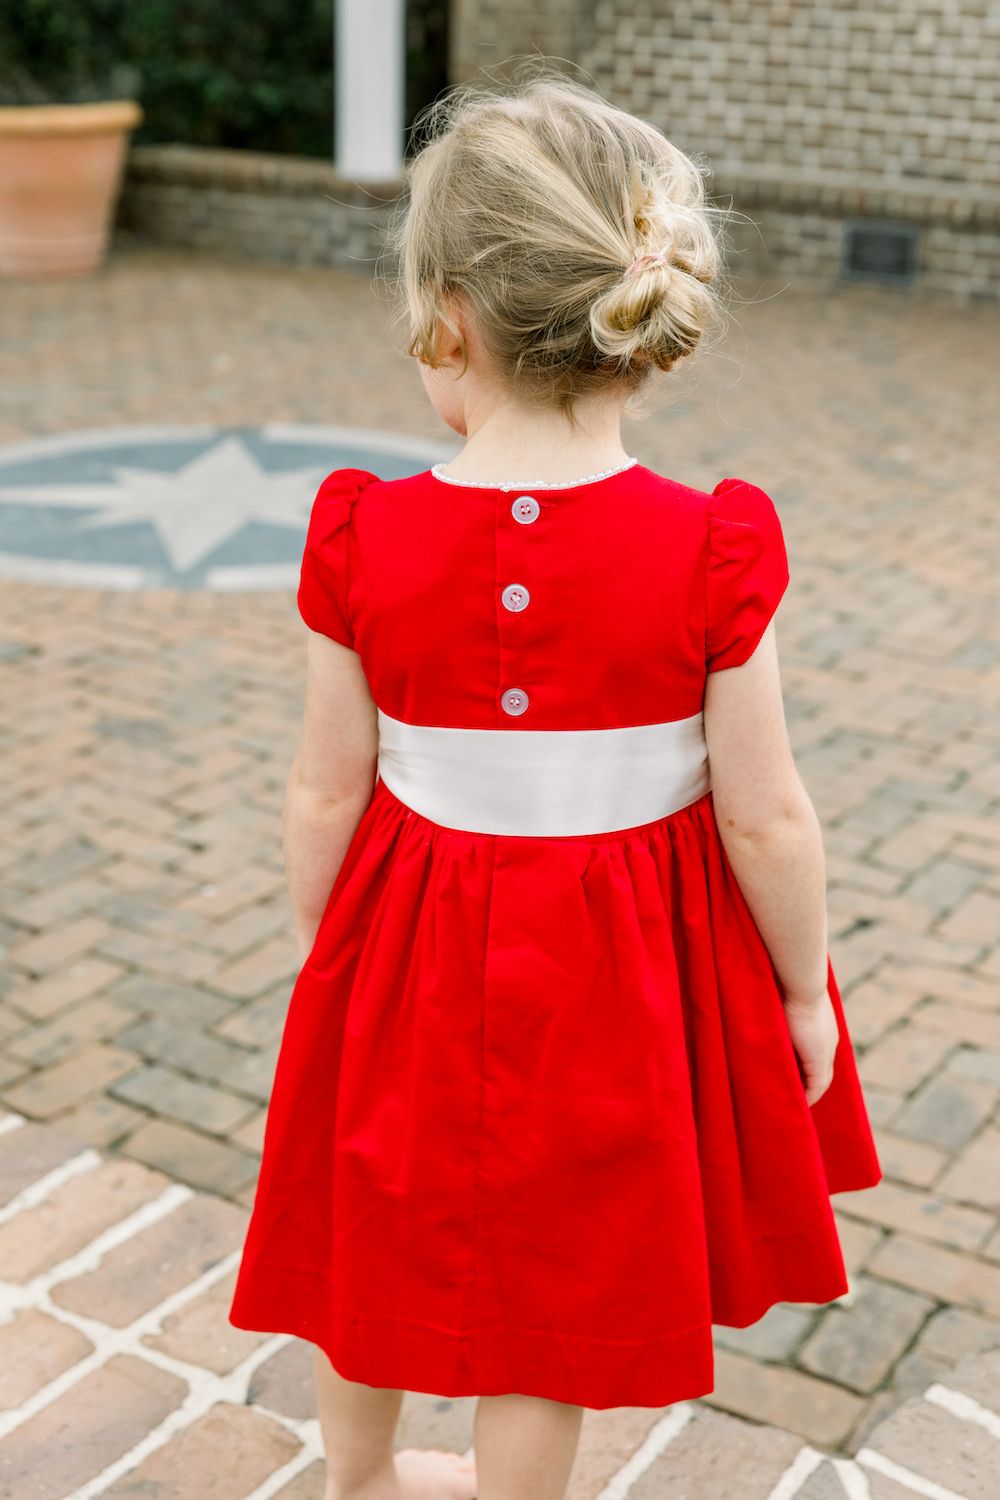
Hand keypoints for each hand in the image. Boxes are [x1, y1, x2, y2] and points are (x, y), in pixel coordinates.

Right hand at [781, 989, 838, 1105]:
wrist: (800, 982)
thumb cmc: (782, 983)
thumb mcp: (778, 998)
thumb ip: (773, 1009)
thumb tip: (751, 1003)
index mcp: (819, 1025)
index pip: (813, 1053)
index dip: (801, 1066)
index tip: (786, 1075)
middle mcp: (827, 1040)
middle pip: (818, 1071)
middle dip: (804, 1083)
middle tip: (788, 1094)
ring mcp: (826, 1051)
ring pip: (818, 1081)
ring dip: (804, 1092)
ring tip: (787, 1102)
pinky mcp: (820, 1061)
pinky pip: (815, 1088)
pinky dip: (806, 1097)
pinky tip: (792, 1103)